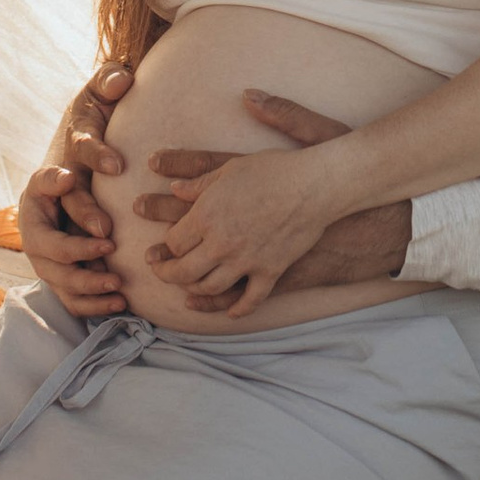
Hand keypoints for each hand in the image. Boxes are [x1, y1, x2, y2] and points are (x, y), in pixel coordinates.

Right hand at [21, 60, 134, 320]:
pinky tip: (120, 300)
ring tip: (117, 281)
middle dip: (73, 243)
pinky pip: (68, 292)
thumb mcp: (97, 98)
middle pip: (43, 237)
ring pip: (53, 271)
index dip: (54, 181)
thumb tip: (122, 77)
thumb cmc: (94, 127)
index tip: (70, 178)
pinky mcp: (62, 266)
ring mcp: (48, 243)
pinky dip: (88, 301)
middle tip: (108, 238)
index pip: (44, 180)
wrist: (83, 163)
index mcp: (49, 175)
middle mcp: (41, 214)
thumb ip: (107, 82)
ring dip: (83, 279)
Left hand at [141, 89, 369, 317]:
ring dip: (195, 291)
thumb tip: (174, 189)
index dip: (165, 246)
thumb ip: (200, 183)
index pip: (173, 242)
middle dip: (168, 274)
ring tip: (190, 288)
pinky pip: (249, 300)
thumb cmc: (274, 169)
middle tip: (163, 274)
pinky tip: (231, 311)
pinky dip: (237, 309)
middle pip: (183, 271)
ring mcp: (245, 261)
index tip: (164, 247)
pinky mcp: (270, 272)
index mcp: (206, 214)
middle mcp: (220, 242)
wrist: (315, 185)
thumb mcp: (231, 168)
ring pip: (209, 288)